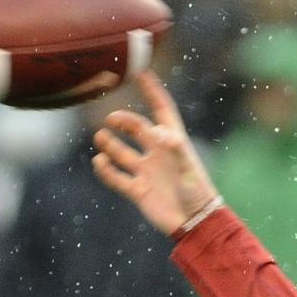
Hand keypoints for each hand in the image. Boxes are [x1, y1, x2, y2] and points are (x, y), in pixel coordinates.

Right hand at [92, 72, 221, 235]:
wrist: (195, 225)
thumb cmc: (197, 194)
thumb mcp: (188, 169)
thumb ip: (174, 149)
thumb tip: (156, 132)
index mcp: (173, 142)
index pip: (160, 109)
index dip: (150, 90)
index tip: (138, 72)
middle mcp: (158, 153)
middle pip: (137, 129)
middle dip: (124, 121)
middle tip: (111, 120)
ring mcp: (147, 171)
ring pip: (123, 152)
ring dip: (110, 144)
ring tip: (101, 138)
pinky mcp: (138, 190)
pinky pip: (117, 177)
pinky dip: (106, 170)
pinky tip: (99, 162)